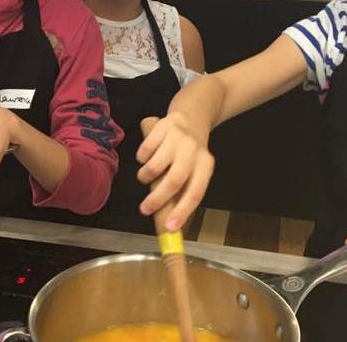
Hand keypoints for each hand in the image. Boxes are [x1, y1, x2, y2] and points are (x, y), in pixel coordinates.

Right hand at [135, 115, 214, 231]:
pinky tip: (146, 157)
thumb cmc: (189, 155)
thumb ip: (184, 192)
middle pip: (174, 180)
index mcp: (206, 166)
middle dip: (157, 199)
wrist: (191, 118)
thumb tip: (170, 225)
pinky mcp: (163, 126)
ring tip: (144, 177)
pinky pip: (145, 149)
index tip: (169, 227)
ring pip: (155, 166)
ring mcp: (178, 137)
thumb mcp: (194, 171)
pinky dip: (141, 158)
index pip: (195, 192)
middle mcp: (194, 151)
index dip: (182, 211)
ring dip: (145, 176)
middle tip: (144, 209)